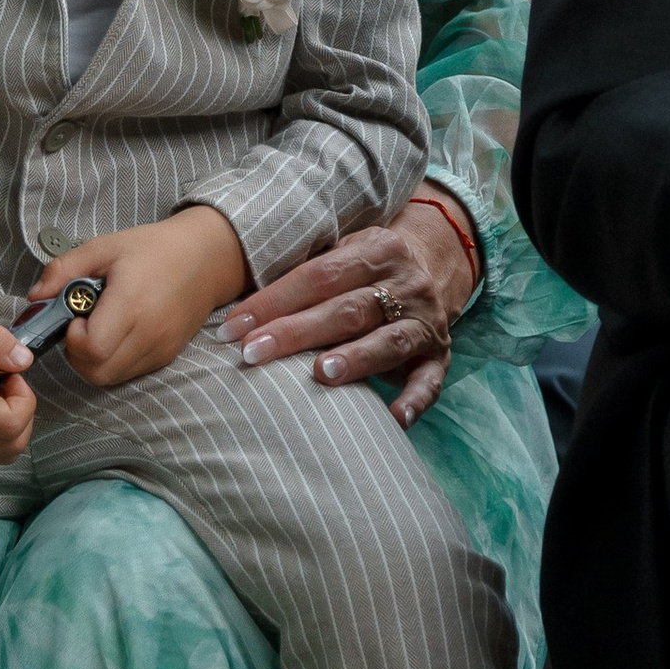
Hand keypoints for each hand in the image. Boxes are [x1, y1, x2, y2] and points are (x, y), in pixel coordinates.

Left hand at [32, 209, 249, 389]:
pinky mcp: (167, 356)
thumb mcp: (103, 247)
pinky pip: (129, 373)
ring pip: (111, 378)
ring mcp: (160, 349)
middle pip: (97, 372)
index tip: (75, 317)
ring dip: (94, 361)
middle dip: (77, 355)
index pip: (91, 348)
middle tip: (81, 325)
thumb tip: (34, 298)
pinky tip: (117, 333)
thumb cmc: (153, 248)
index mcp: (132, 303)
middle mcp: (149, 334)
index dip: (73, 339)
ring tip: (99, 328)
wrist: (206, 257)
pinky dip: (114, 361)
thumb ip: (63, 270)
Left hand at [218, 195, 475, 428]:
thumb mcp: (343, 249)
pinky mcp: (438, 357)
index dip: (274, 301)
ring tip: (321, 373)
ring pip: (388, 341)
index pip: (318, 275)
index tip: (232, 328)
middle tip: (253, 354)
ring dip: (355, 358)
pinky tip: (394, 419)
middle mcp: (406, 284)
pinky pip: (430, 382)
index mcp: (377, 249)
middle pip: (347, 310)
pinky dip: (414, 401)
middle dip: (296, 332)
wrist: (436, 265)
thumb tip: (231, 293)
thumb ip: (303, 267)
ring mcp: (425, 322)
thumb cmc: (363, 267)